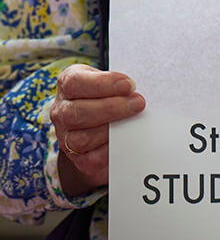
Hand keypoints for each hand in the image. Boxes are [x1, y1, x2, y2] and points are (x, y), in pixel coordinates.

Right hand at [50, 64, 145, 195]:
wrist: (99, 117)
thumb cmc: (107, 92)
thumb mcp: (107, 79)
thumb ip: (118, 82)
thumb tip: (137, 88)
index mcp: (67, 84)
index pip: (75, 83)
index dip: (102, 84)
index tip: (128, 85)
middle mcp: (61, 111)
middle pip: (76, 113)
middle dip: (111, 108)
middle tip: (138, 103)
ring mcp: (66, 137)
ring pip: (81, 139)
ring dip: (112, 130)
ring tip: (134, 121)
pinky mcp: (78, 158)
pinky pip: (91, 160)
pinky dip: (110, 150)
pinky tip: (125, 139)